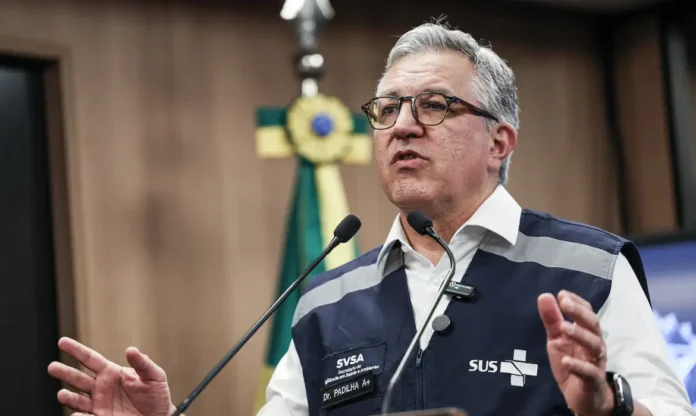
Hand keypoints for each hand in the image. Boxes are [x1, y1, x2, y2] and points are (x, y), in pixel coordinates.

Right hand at [47, 337, 174, 415]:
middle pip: (78, 378)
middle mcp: (101, 387)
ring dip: (68, 397)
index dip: (77, 350)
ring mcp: (99, 404)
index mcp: (111, 373)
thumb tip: (131, 350)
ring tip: (61, 394)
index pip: (91, 359)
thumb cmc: (156, 394)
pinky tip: (76, 414)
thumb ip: (142, 364)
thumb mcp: (154, 376)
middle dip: (65, 373)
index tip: (62, 342)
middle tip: (52, 367)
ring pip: (78, 399)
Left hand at [538, 291, 613, 415]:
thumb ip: (552, 320)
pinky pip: (590, 372)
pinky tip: (566, 361)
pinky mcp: (593, 380)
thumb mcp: (557, 340)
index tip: (562, 294)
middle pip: (593, 325)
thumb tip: (545, 296)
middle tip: (564, 303)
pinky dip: (578, 366)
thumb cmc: (572, 362)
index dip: (576, 303)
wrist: (586, 397)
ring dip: (579, 335)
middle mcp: (595, 344)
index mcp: (586, 333)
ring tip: (564, 328)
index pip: (587, 313)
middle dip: (579, 313)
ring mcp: (596, 362)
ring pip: (595, 346)